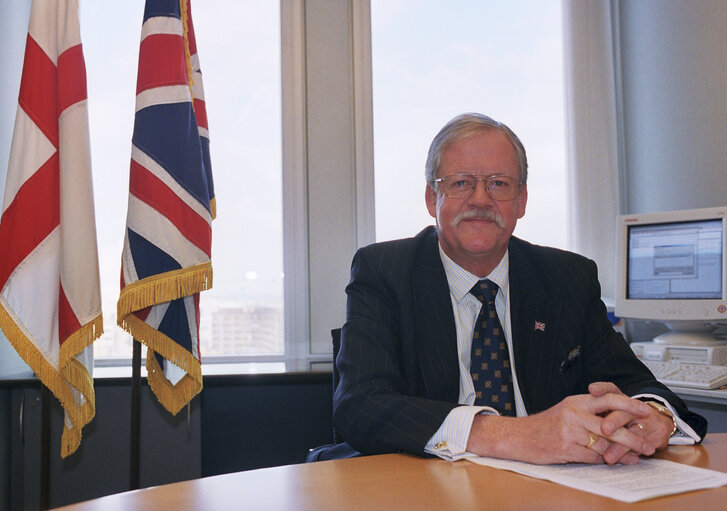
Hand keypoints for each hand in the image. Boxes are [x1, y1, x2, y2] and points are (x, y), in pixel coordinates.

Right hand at [466, 390, 652, 464]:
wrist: (519, 436)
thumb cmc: (545, 425)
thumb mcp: (568, 411)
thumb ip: (591, 415)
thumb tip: (618, 424)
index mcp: (576, 401)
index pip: (608, 397)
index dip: (629, 404)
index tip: (645, 411)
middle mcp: (573, 412)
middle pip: (610, 424)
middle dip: (632, 436)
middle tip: (647, 444)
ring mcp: (569, 430)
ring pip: (603, 444)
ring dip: (620, 453)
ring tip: (633, 458)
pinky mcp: (565, 447)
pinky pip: (591, 457)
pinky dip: (602, 461)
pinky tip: (609, 462)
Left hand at [588, 382, 674, 463]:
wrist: (656, 423)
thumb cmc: (622, 420)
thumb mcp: (605, 416)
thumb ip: (590, 417)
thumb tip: (566, 426)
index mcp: (619, 399)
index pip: (611, 389)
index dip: (602, 388)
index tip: (592, 389)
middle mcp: (633, 408)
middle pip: (623, 411)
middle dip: (614, 420)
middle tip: (605, 429)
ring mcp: (648, 420)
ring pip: (634, 431)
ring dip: (620, 446)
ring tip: (608, 457)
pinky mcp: (659, 434)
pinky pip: (647, 445)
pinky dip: (636, 454)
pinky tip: (630, 460)